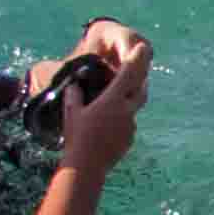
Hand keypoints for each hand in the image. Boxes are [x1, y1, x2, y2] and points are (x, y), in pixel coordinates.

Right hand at [56, 38, 148, 169]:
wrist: (87, 167)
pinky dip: (121, 121)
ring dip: (128, 103)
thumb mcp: (71, 112)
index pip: (128, 74)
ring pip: (133, 109)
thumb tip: (74, 84)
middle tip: (137, 73)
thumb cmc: (77, 137)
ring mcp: (130, 127)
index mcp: (113, 101)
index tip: (142, 47)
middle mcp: (126, 111)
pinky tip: (108, 127)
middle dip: (140, 80)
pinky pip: (128, 124)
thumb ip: (74, 95)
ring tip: (114, 103)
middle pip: (140, 90)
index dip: (136, 59)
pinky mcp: (129, 139)